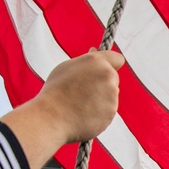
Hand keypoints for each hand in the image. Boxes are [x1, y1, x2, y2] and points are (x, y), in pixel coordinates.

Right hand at [1, 51, 124, 168]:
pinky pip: (107, 112)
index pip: (117, 58)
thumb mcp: (67, 68)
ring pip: (110, 96)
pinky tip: (83, 115)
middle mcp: (108, 76)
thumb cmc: (55, 91)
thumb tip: (94, 50)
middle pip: (113, 79)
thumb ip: (85, 61)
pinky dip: (99, 114)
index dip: (112, 64)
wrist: (51, 117)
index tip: (105, 69)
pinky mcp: (111, 113)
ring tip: (80, 105)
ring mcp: (112, 95)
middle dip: (103, 83)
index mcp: (96, 61)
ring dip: (101, 99)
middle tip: (82, 91)